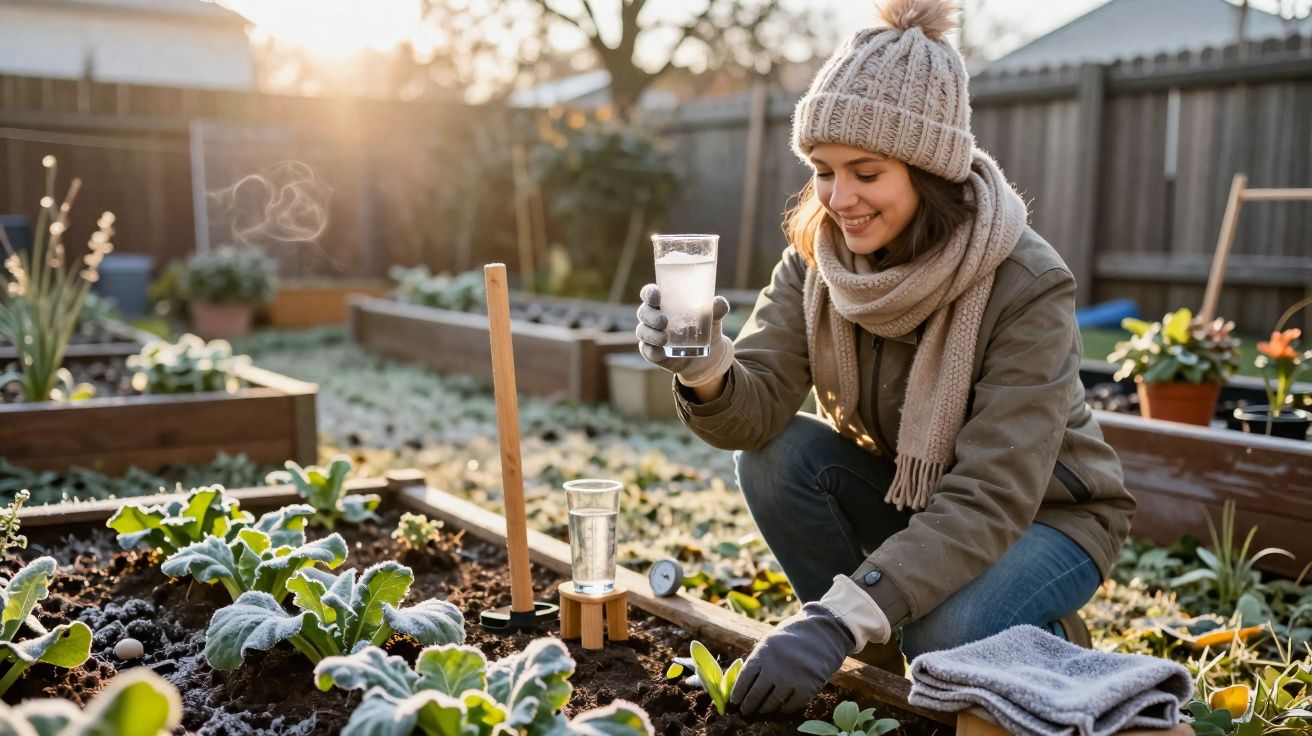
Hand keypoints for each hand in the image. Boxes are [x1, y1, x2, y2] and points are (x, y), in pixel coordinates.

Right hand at [635, 284, 732, 387]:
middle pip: (643, 312)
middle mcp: (653, 317)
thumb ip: (717, 309)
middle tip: (664, 321)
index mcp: (664, 303)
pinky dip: (652, 351)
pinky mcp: (653, 352)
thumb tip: (719, 302)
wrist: (707, 355)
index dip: (649, 293)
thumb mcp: (713, 318)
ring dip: (651, 334)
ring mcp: (651, 335)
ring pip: (642, 332)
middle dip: (650, 316)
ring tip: (665, 339)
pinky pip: (647, 351)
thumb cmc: (705, 327)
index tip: (656, 296)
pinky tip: (661, 352)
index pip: (649, 294)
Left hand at [730, 603, 852, 714]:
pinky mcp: (807, 687)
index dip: (738, 692)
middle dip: (748, 705)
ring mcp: (791, 679)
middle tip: (745, 711)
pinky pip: (791, 705)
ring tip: (760, 711)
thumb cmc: (793, 636)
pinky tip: (779, 709)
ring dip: (764, 709)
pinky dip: (783, 709)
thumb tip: (743, 683)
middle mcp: (775, 668)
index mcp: (762, 653)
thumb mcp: (770, 640)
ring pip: (772, 702)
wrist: (823, 632)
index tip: (734, 701)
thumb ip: (758, 659)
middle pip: (756, 693)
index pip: (745, 678)